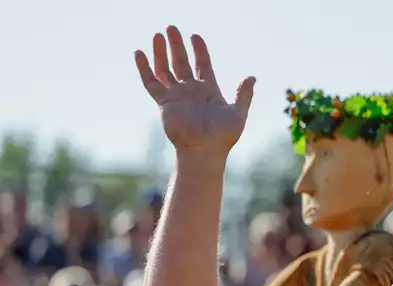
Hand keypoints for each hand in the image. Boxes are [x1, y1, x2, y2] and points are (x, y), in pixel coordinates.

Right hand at [134, 26, 254, 155]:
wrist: (205, 150)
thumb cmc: (223, 136)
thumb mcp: (238, 113)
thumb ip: (244, 94)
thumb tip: (252, 76)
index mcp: (209, 91)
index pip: (203, 64)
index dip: (199, 50)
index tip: (195, 36)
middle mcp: (191, 91)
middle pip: (181, 62)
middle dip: (176, 45)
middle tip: (171, 27)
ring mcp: (177, 96)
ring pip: (165, 69)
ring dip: (161, 52)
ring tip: (158, 35)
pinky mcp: (164, 103)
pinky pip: (151, 82)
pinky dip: (144, 68)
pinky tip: (139, 53)